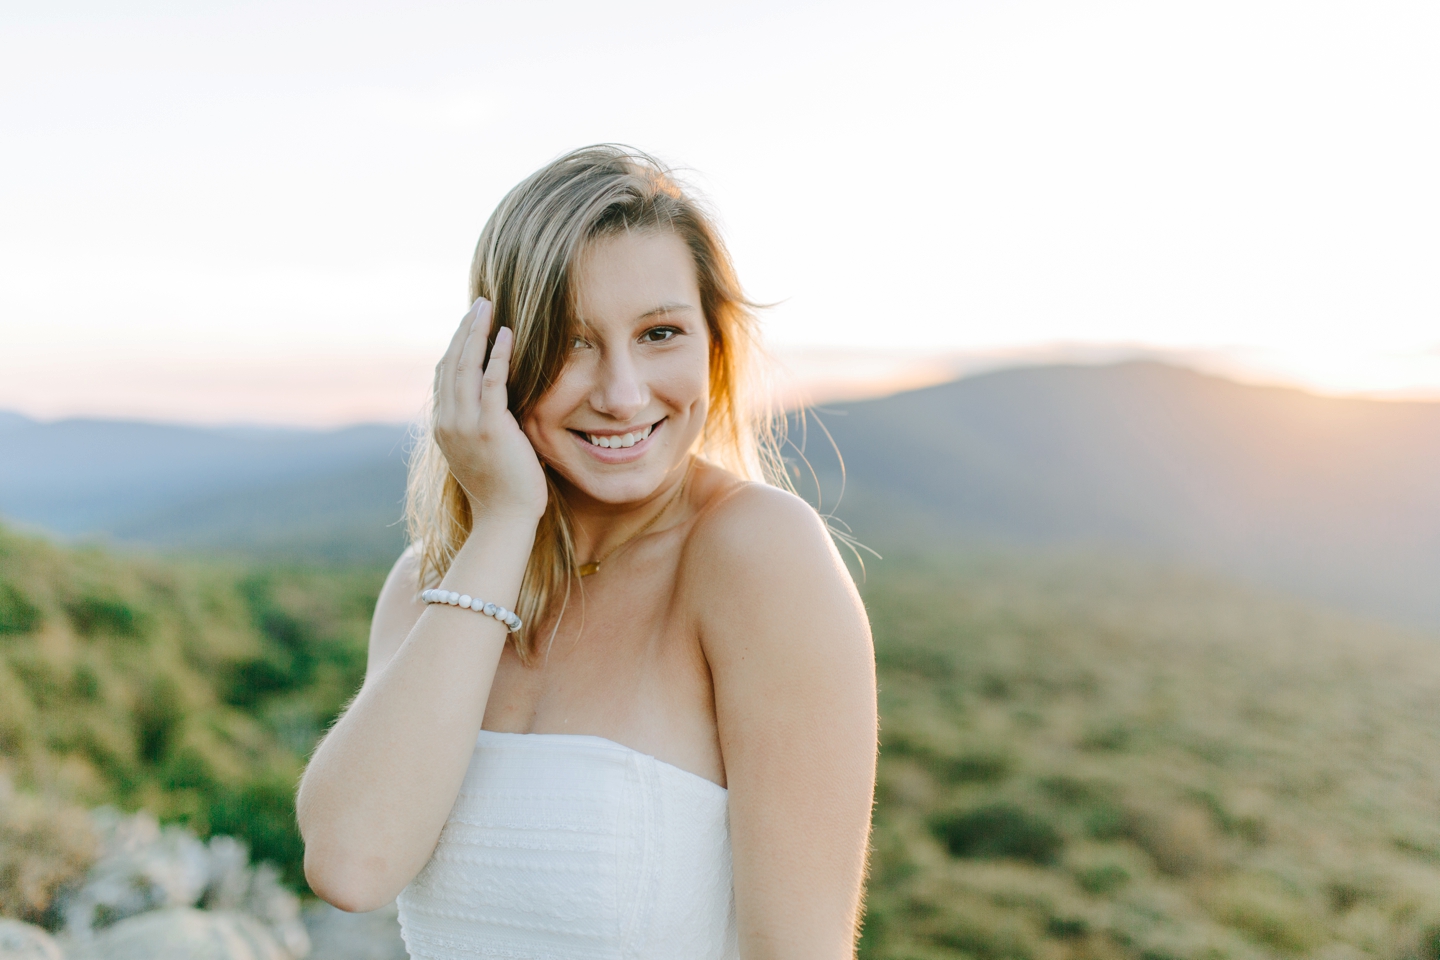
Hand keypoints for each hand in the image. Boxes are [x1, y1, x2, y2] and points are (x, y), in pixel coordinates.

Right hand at [434, 299, 547, 524]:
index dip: (456, 346)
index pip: (445, 375)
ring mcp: (465, 425)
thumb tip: (494, 404)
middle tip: (479, 304)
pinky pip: (491, 381)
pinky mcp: (489, 428)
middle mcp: (447, 422)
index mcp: (444, 427)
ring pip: (466, 366)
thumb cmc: (502, 490)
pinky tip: (505, 334)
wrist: (504, 519)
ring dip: (476, 332)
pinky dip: (497, 354)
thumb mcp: (481, 452)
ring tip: (487, 307)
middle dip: (464, 330)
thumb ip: (479, 425)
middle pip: (451, 363)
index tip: (470, 323)